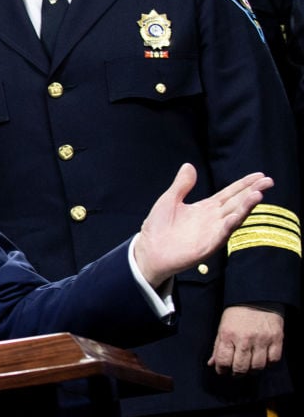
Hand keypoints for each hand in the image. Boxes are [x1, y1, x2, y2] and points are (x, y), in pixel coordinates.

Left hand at [132, 164, 270, 287]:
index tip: (259, 175)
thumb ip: (182, 185)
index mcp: (206, 208)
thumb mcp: (169, 200)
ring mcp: (212, 232)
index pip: (229, 193)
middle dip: (252, 192)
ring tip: (258, 194)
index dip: (243, 184)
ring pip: (233, 217)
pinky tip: (237, 215)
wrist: (149, 251)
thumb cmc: (158, 227)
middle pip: (236, 203)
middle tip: (268, 181)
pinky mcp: (207, 246)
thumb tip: (188, 165)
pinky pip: (221, 234)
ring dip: (246, 207)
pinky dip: (229, 225)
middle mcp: (213, 219)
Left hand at [207, 305, 284, 374]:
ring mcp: (262, 339)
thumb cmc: (236, 314)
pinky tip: (262, 360)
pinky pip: (273, 360)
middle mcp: (244, 338)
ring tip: (248, 368)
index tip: (222, 371)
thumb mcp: (222, 327)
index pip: (223, 361)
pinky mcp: (276, 339)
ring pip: (257, 367)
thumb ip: (217, 347)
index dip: (221, 370)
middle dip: (236, 374)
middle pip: (241, 367)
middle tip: (236, 373)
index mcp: (227, 335)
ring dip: (252, 371)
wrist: (256, 299)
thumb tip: (212, 364)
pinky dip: (268, 364)